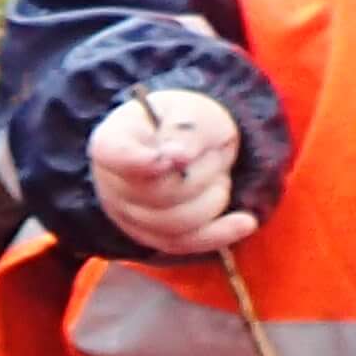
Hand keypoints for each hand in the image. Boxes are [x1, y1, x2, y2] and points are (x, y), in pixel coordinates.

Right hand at [94, 86, 251, 255]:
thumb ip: (185, 131)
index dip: (138, 161)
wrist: (186, 145)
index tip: (163, 159)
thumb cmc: (185, 122)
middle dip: (201, 175)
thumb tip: (177, 157)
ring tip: (216, 177)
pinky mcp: (149, 236)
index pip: (113, 153)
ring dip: (212, 198)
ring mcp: (126, 214)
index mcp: (113, 140)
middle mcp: (109, 182)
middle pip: (157, 194)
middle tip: (212, 156)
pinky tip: (246, 222)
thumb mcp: (193, 111)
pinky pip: (183, 243)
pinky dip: (218, 234)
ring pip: (175, 223)